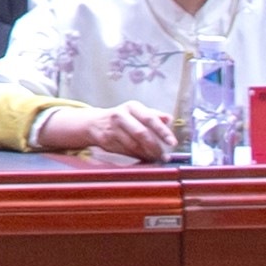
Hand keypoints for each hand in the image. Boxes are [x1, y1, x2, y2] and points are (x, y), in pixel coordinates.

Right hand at [37, 101, 176, 161]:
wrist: (93, 123)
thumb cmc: (121, 117)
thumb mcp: (136, 111)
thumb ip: (153, 115)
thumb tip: (169, 118)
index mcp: (131, 107)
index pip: (150, 118)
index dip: (162, 131)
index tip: (172, 142)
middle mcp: (120, 115)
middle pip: (141, 133)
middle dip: (155, 147)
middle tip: (164, 156)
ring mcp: (112, 129)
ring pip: (133, 145)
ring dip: (147, 154)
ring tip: (156, 158)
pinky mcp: (106, 141)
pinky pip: (126, 151)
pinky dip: (137, 156)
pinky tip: (144, 158)